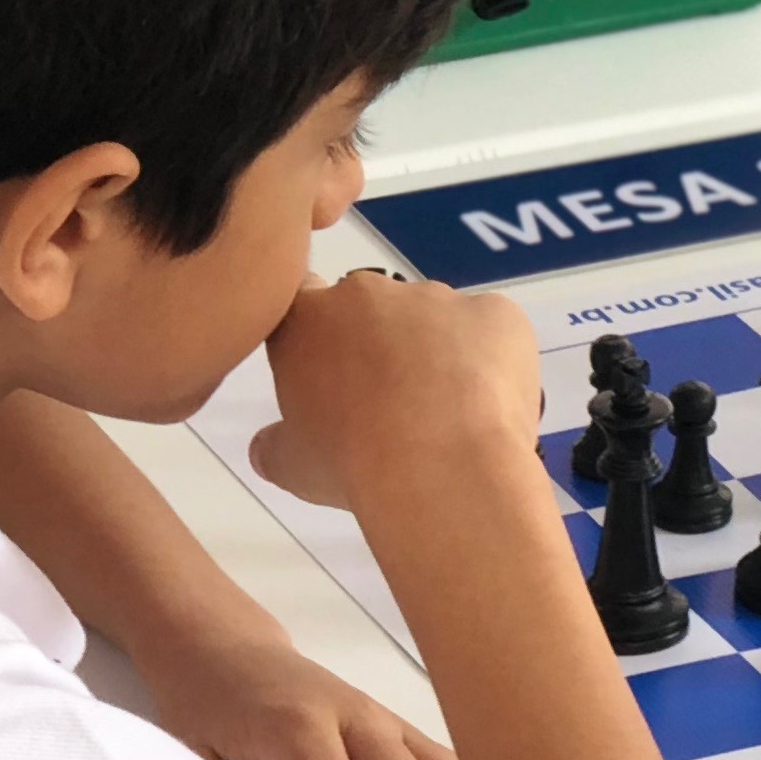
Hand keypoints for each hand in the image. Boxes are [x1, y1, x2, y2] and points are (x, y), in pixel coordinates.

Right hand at [252, 271, 546, 511]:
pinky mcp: (495, 312)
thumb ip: (275, 446)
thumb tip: (265, 449)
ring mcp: (436, 297)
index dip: (321, 331)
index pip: (301, 296)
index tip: (335, 368)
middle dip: (382, 347)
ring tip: (448, 418)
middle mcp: (367, 293)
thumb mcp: (293, 466)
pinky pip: (492, 333)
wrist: (439, 465)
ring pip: (436, 321)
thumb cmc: (352, 462)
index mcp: (306, 319)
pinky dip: (491, 363)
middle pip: (372, 309)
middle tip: (394, 406)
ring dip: (439, 356)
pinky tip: (489, 407)